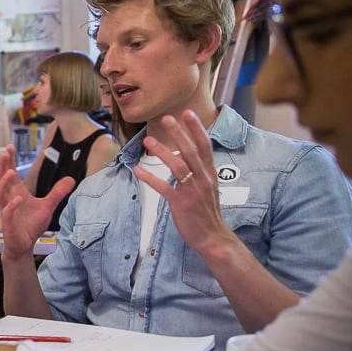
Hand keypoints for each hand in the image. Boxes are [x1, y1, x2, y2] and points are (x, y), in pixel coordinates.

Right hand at [0, 146, 72, 258]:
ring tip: (11, 172)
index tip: (10, 147)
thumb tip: (71, 179)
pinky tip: (18, 198)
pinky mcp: (8, 224)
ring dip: (4, 183)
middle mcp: (9, 199)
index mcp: (16, 193)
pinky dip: (11, 206)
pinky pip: (6, 213)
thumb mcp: (48, 206)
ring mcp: (7, 211)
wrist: (24, 245)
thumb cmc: (31, 225)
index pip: (10, 173)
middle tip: (5, 151)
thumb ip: (57, 192)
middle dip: (2, 165)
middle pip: (1, 179)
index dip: (9, 161)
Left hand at [133, 111, 232, 257]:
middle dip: (179, 133)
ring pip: (177, 166)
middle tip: (166, 118)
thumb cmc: (207, 212)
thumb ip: (196, 170)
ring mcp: (192, 192)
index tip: (188, 112)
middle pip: (191, 151)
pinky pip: (164, 188)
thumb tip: (181, 153)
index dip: (196, 129)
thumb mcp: (206, 187)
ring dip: (161, 152)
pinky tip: (138, 170)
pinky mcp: (181, 204)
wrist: (213, 237)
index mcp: (210, 174)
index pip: (205, 146)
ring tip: (147, 140)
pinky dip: (150, 178)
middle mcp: (203, 179)